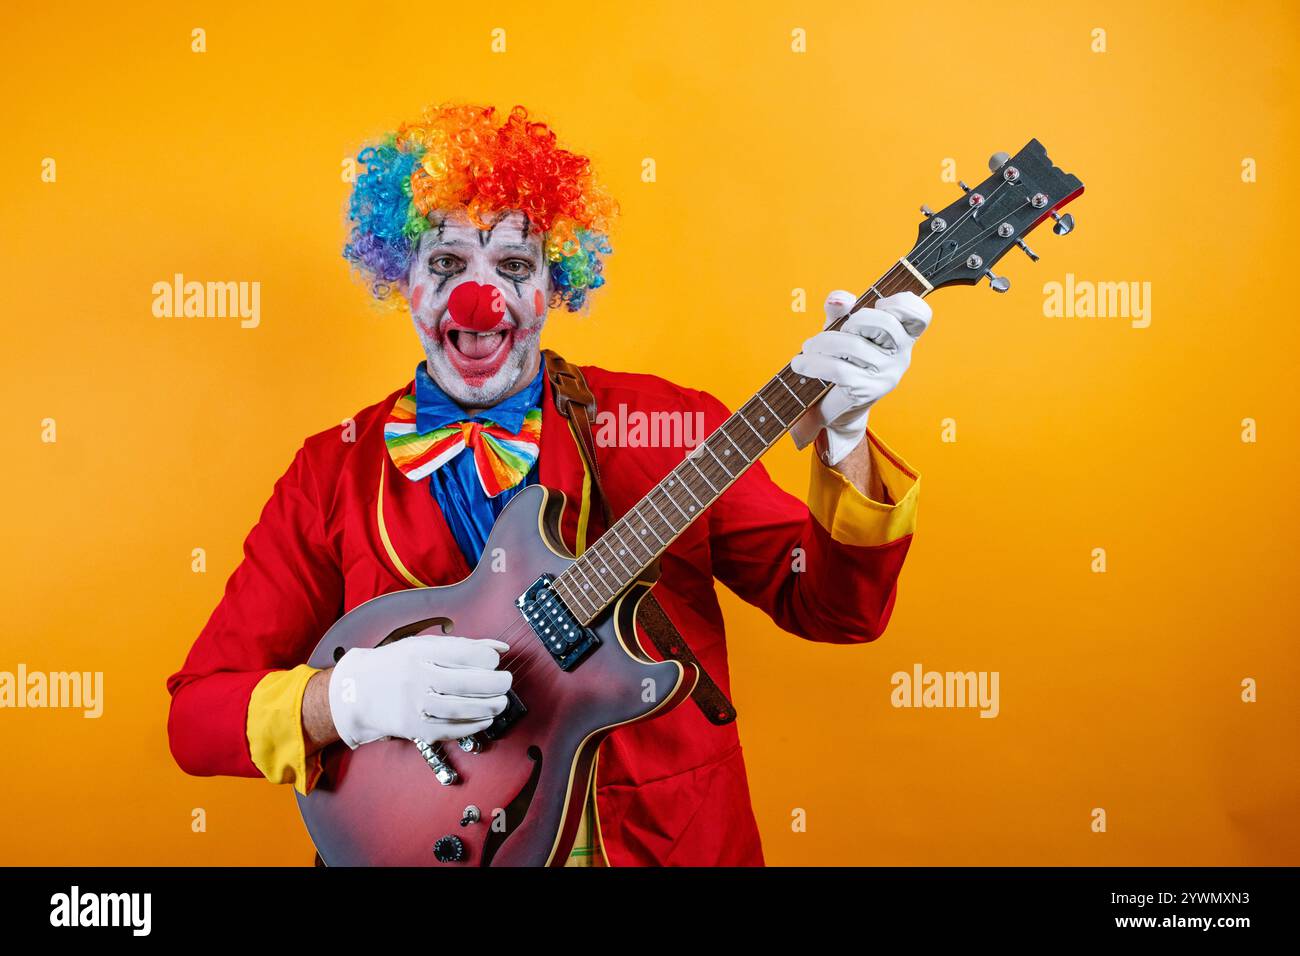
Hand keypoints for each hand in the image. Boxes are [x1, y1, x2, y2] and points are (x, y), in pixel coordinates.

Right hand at [327, 635, 512, 748]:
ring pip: (463, 708)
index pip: (466, 654)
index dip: (488, 658)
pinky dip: (474, 725)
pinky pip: (452, 729)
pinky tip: (484, 718)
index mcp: (421, 652)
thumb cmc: (396, 664)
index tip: (494, 661)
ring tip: (500, 701)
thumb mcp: (425, 645)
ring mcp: (415, 706)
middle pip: (468, 682)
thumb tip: (501, 647)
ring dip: (490, 706)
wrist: (358, 692)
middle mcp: (417, 678)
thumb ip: (464, 645)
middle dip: (496, 683)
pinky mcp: (416, 729)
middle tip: (505, 682)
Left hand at [789, 290, 931, 465]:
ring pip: (855, 345)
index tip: (879, 304)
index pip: (919, 316)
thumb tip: (839, 299)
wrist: (834, 407)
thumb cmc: (841, 360)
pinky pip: (838, 369)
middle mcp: (901, 356)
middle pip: (884, 323)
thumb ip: (841, 310)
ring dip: (823, 343)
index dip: (902, 304)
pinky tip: (800, 364)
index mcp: (903, 337)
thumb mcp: (841, 330)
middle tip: (833, 332)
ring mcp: (886, 375)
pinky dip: (813, 364)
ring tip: (808, 348)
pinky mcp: (867, 390)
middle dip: (852, 320)